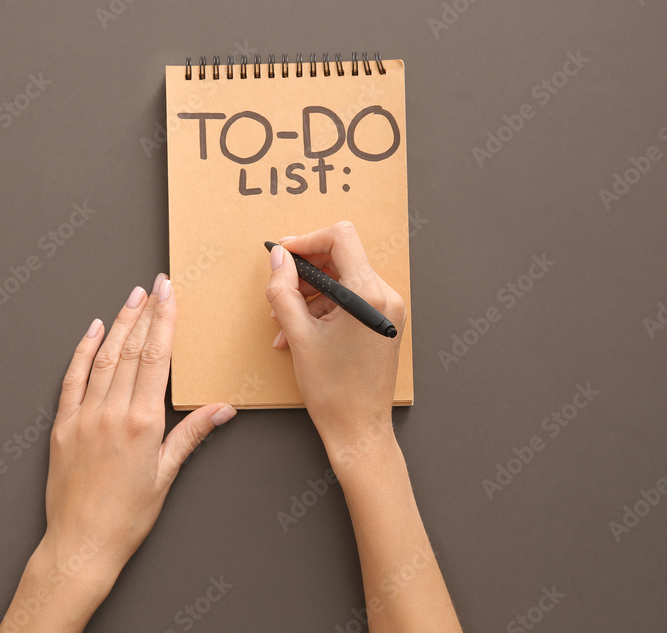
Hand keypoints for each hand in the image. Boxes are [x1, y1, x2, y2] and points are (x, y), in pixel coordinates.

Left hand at [0, 274, 235, 632]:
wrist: (80, 544)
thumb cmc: (127, 517)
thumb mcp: (166, 475)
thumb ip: (192, 435)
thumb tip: (223, 409)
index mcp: (142, 422)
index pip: (156, 357)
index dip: (164, 320)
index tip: (170, 294)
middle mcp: (111, 412)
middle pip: (131, 349)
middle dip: (146, 312)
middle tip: (155, 285)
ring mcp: (83, 416)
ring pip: (103, 357)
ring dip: (119, 323)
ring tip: (132, 299)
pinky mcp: (62, 425)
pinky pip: (73, 378)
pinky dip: (83, 350)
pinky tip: (94, 330)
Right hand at [264, 221, 405, 453]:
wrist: (358, 429)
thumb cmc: (333, 390)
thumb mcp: (298, 335)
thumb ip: (283, 290)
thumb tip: (278, 258)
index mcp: (368, 294)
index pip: (341, 237)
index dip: (307, 240)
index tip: (284, 253)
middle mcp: (385, 297)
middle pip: (341, 257)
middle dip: (305, 271)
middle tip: (278, 288)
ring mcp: (388, 310)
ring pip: (343, 280)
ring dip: (310, 294)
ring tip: (284, 322)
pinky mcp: (384, 323)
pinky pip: (351, 300)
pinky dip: (324, 308)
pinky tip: (300, 332)